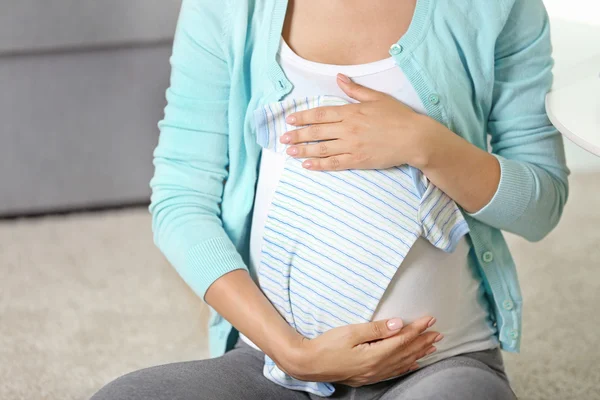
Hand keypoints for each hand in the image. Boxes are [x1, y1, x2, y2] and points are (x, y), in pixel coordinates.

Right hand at [278, 316, 441, 386]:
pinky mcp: (367, 376)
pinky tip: (412, 363)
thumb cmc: (327, 345)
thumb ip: (376, 329)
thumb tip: (398, 324)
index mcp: (374, 355)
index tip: (430, 319)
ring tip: (432, 346)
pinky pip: (393, 372)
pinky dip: (406, 366)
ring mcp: (372, 374)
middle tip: (438, 332)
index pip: (402, 340)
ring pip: (402, 363)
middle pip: (406, 353)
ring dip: (418, 354)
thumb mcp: (351, 332)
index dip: (417, 329)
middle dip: (423, 341)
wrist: (309, 364)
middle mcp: (377, 367)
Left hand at [280, 73, 442, 170]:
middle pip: (316, 132)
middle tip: (283, 139)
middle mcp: (348, 129)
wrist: (415, 138)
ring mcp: (352, 146)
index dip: (303, 117)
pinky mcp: (358, 160)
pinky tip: (307, 166)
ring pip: (321, 149)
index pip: (321, 114)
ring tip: (290, 152)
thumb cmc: (399, 117)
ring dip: (303, 151)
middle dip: (297, 135)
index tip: (290, 120)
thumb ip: (355, 90)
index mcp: (351, 112)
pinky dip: (319, 165)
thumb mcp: (377, 98)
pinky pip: (334, 163)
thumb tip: (339, 78)